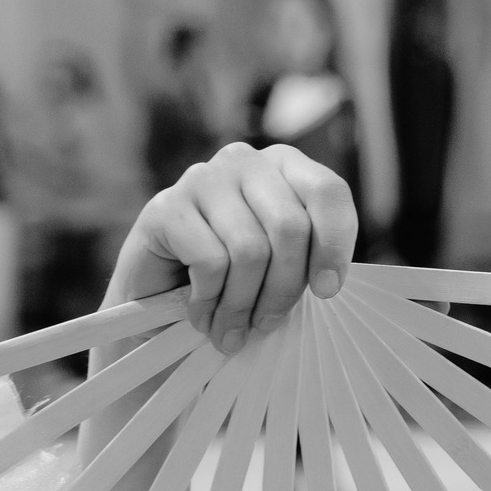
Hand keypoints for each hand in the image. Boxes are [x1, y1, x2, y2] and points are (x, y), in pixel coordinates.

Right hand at [109, 143, 356, 353]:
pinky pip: (210, 262)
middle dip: (284, 288)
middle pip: (290, 227)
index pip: (328, 192)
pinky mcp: (165, 207)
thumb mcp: (283, 263)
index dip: (334, 245)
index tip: (327, 291)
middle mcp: (244, 161)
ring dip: (243, 304)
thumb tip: (328, 283)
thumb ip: (308, 257)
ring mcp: (202, 179)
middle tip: (267, 324)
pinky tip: (202, 315)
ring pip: (250, 250)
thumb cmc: (233, 278)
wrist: (156, 297)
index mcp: (285, 165)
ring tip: (233, 329)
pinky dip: (210, 301)